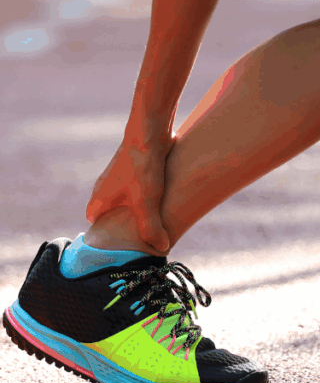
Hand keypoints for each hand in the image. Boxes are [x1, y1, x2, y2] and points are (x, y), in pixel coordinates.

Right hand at [86, 138, 173, 252]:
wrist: (151, 132)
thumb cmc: (142, 168)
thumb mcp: (146, 204)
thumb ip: (151, 229)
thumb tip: (160, 250)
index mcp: (100, 197)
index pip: (93, 221)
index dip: (104, 233)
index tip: (119, 242)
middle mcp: (106, 185)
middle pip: (110, 210)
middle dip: (123, 222)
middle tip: (140, 234)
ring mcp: (121, 175)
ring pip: (126, 197)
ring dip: (137, 207)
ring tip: (153, 217)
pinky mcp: (136, 166)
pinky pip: (139, 186)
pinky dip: (148, 193)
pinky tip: (163, 198)